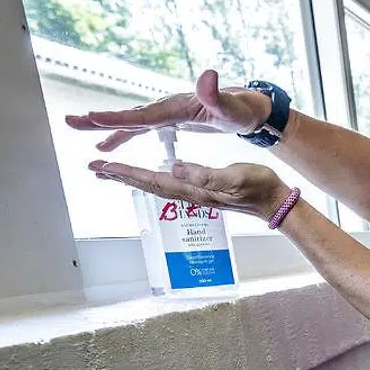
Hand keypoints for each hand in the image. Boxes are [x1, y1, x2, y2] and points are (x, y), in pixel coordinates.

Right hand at [65, 70, 271, 151]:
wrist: (246, 108)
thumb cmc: (240, 110)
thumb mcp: (231, 107)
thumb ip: (217, 94)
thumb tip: (207, 75)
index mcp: (177, 107)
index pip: (144, 115)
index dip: (119, 119)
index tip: (93, 118)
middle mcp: (166, 107)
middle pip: (129, 116)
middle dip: (99, 119)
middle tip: (70, 121)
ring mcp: (165, 113)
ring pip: (130, 121)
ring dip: (103, 126)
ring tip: (77, 127)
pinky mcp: (168, 120)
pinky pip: (140, 128)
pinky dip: (121, 135)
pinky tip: (105, 147)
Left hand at [90, 159, 292, 220]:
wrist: (275, 202)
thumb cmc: (259, 187)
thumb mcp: (235, 176)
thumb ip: (206, 173)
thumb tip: (175, 167)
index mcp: (194, 188)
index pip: (153, 180)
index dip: (127, 173)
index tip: (103, 166)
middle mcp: (190, 193)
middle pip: (147, 185)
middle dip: (120, 177)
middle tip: (94, 169)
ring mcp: (196, 193)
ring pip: (156, 185)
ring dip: (132, 179)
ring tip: (112, 173)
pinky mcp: (203, 190)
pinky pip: (169, 185)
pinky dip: (151, 179)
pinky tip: (149, 177)